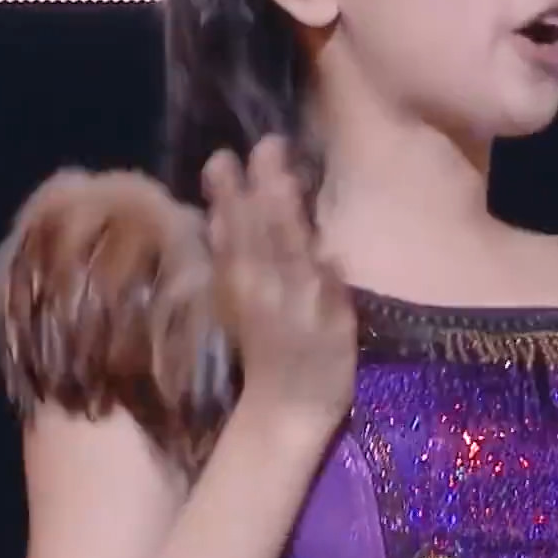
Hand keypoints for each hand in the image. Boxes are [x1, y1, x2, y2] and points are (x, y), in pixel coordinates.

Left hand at [202, 137, 356, 432]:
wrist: (286, 412)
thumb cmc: (327, 368)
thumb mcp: (341, 327)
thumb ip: (329, 286)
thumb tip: (322, 249)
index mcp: (295, 286)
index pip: (284, 227)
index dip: (277, 188)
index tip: (276, 150)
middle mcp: (262, 283)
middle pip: (253, 224)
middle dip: (249, 183)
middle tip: (254, 146)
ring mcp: (240, 291)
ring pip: (231, 236)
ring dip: (226, 199)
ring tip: (221, 164)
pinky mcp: (229, 301)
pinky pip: (221, 255)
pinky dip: (219, 228)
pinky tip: (216, 211)